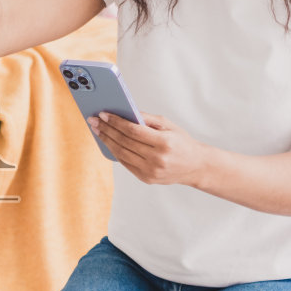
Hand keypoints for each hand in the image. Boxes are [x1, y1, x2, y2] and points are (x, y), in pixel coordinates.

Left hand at [90, 111, 209, 186]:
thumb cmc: (182, 142)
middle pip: (124, 142)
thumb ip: (147, 119)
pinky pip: (125, 163)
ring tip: (98, 130)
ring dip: (106, 141)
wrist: (195, 166)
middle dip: (106, 130)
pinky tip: (108, 142)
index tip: (103, 114)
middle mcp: (157, 159)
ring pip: (122, 154)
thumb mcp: (169, 125)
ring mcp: (151, 171)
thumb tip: (125, 112)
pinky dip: (115, 152)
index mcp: (164, 143)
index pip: (133, 130)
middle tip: (94, 121)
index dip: (116, 122)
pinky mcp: (146, 178)